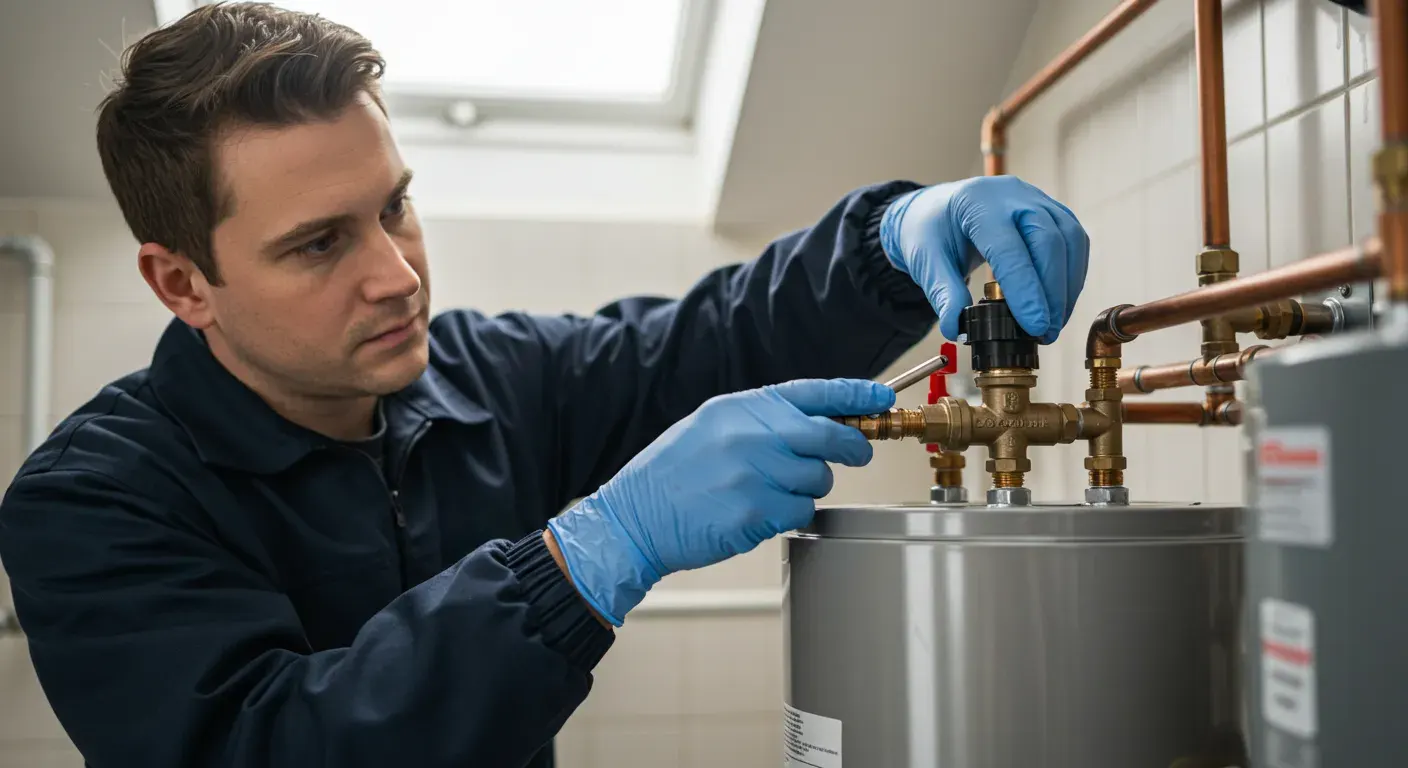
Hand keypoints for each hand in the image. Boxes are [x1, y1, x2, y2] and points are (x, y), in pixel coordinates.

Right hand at [545, 379, 893, 624]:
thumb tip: (820, 424)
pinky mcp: (756, 512)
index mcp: (741, 408)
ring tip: (770, 491)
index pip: (812, 392)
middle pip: (831, 435)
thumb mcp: (712, 426)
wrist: (634, 517)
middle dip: (853, 445)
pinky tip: (759, 512)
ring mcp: (755, 474)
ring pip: (819, 478)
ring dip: (807, 487)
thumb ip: (762, 421)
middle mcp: (751, 435)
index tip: (882, 398)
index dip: (855, 393)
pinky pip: (801, 511)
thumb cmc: (673, 473)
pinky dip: (790, 514)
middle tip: (859, 452)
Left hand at [879, 175, 1088, 343]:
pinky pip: (1073, 241)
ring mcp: (1035, 199)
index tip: (1034, 325)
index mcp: (978, 202)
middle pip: (1048, 240)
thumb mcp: (925, 261)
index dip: (1026, 290)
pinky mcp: (1050, 211)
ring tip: (1053, 323)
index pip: (1010, 248)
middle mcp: (1012, 194)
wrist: (937, 209)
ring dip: (1067, 286)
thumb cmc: (930, 230)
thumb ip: (943, 293)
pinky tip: (1060, 302)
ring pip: (1069, 240)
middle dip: (1052, 292)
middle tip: (1045, 331)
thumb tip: (956, 328)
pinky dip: (1071, 274)